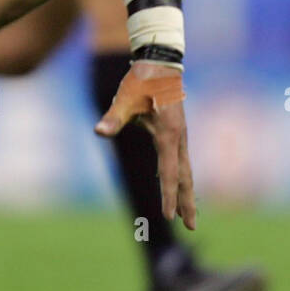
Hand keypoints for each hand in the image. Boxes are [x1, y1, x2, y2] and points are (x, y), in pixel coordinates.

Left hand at [94, 62, 195, 228]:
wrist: (158, 63)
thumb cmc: (141, 81)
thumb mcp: (124, 98)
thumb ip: (114, 117)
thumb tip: (99, 131)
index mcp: (168, 134)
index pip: (168, 172)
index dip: (168, 196)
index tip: (168, 217)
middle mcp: (179, 138)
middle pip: (185, 177)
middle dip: (186, 202)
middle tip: (190, 227)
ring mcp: (180, 136)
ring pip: (186, 170)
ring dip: (187, 192)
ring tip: (189, 215)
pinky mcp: (177, 132)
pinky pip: (181, 161)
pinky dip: (182, 177)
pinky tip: (178, 185)